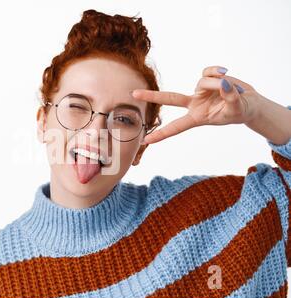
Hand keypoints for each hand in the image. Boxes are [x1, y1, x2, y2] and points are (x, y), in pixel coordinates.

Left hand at [132, 66, 258, 143]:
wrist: (250, 103)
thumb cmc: (241, 112)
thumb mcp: (237, 109)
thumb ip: (230, 97)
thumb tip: (222, 83)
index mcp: (197, 118)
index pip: (176, 127)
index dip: (162, 134)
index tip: (146, 140)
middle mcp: (194, 104)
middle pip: (169, 99)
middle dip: (152, 96)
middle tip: (133, 94)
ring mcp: (199, 91)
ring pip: (203, 81)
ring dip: (219, 83)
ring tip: (232, 89)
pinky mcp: (207, 79)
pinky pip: (208, 71)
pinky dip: (218, 71)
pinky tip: (227, 74)